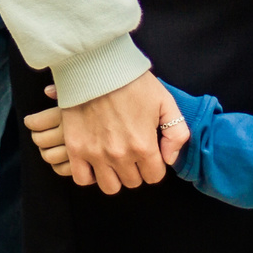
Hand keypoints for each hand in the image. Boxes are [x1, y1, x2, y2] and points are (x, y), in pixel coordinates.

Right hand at [23, 75, 188, 192]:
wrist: (97, 66)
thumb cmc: (132, 81)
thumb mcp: (165, 101)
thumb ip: (177, 133)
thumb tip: (169, 158)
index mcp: (143, 146)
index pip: (154, 177)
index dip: (154, 166)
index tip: (148, 153)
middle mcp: (120, 156)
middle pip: (132, 182)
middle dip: (135, 170)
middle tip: (130, 152)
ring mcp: (96, 154)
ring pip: (109, 186)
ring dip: (114, 176)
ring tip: (113, 159)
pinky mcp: (76, 148)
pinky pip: (81, 178)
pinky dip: (89, 174)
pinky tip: (94, 161)